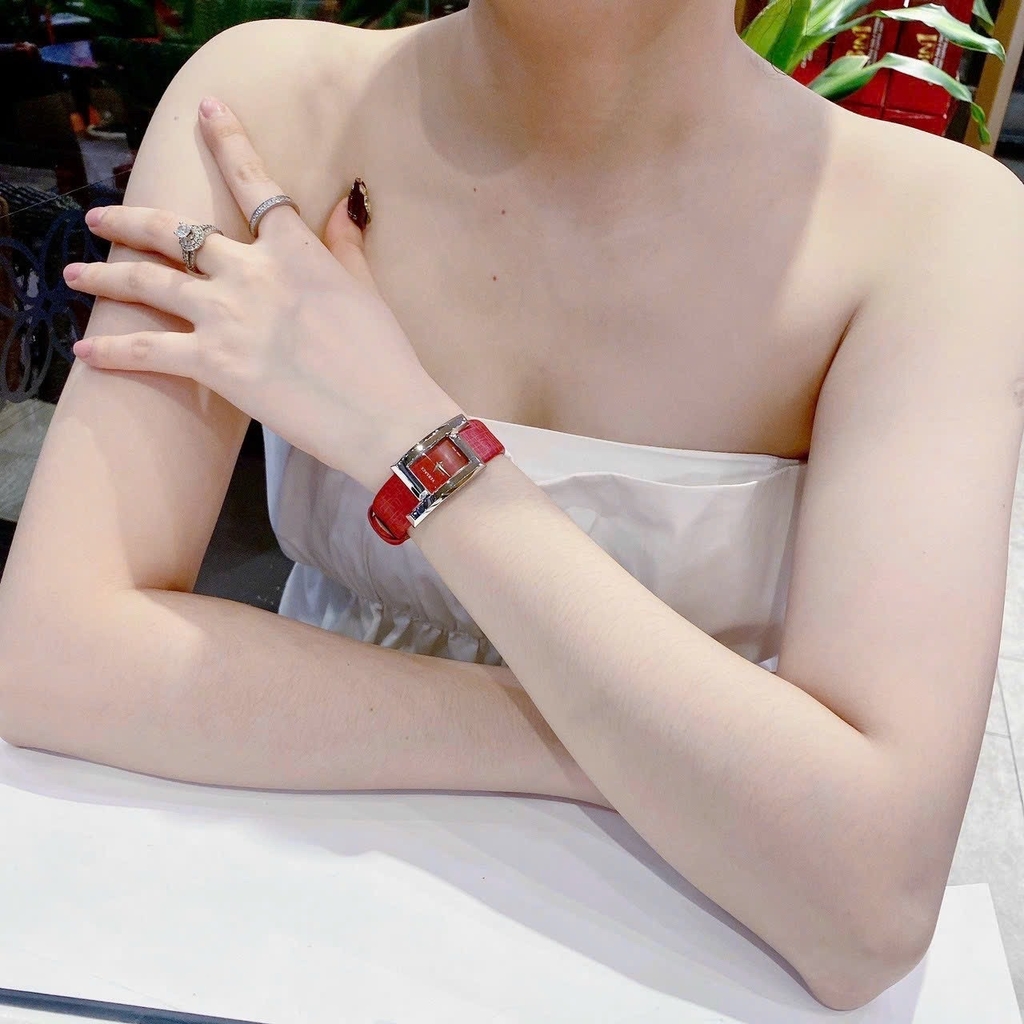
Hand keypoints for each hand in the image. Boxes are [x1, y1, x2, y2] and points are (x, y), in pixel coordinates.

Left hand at [64, 96, 461, 492]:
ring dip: (104, 275)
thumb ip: (345, 245)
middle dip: (129, 221)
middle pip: (174, 232)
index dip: (229, 141)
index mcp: (294, 251)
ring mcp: (227, 316)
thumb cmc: (385, 358)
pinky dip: (113, 351)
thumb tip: (346, 201)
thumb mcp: (367, 291)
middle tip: (97, 216)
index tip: (207, 110)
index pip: (255, 182)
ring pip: (147, 283)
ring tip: (75, 272)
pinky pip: (148, 350)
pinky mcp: (213, 363)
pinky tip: (86, 351)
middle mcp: (250, 273)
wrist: (385, 415)